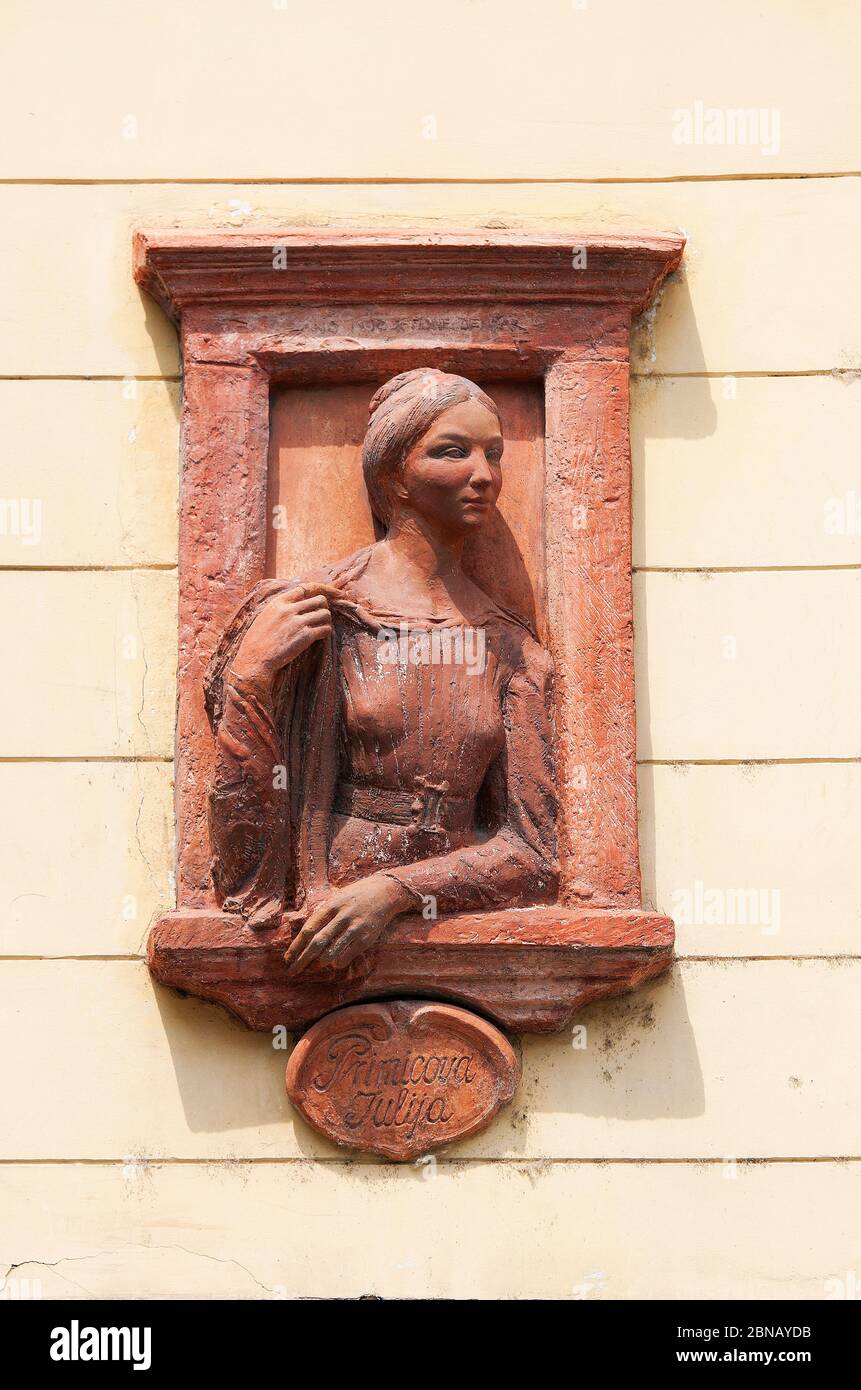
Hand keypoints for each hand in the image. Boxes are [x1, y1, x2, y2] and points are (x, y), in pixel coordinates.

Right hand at [230, 582, 343, 690]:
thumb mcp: (265, 616)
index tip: (330, 594)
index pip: (305, 588)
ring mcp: (298, 623)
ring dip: (326, 620)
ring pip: (325, 613)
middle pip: (319, 599)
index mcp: (279, 602)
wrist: (255, 659)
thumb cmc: (257, 641)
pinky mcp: (305, 637)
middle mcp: (289, 609)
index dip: (319, 590)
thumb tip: (296, 603)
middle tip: (321, 616)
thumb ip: (280, 607)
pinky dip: (326, 632)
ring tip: (321, 627)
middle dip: (323, 607)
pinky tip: (320, 636)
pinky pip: (325, 629)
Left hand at [283, 874, 415, 974]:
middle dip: (302, 959)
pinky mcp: (365, 938)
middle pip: (316, 943)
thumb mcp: (337, 897)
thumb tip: (304, 932)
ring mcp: (354, 928)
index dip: (296, 946)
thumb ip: (322, 912)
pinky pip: (346, 956)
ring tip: (313, 966)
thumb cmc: (357, 895)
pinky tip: (334, 963)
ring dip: (319, 962)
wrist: (386, 892)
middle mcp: (341, 917)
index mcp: (330, 905)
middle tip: (293, 971)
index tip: (287, 958)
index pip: (308, 929)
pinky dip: (337, 962)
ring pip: (331, 952)